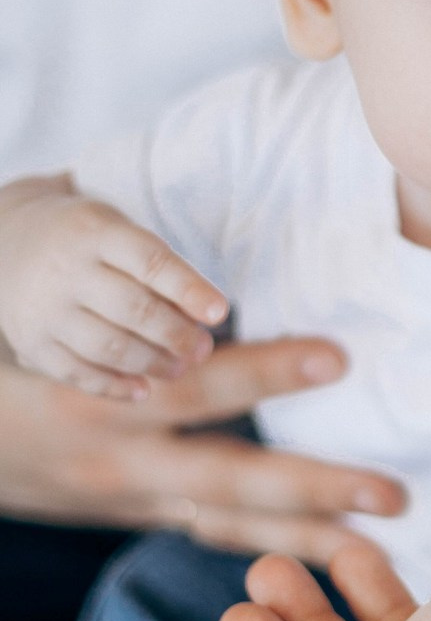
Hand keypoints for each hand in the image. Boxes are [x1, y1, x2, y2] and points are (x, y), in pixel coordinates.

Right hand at [0, 176, 227, 397]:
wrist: (7, 239)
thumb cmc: (89, 240)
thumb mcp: (120, 231)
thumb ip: (160, 269)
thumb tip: (206, 317)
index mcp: (96, 232)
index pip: (150, 262)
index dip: (189, 289)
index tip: (220, 312)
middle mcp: (65, 269)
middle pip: (134, 310)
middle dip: (178, 335)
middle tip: (203, 347)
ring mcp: (43, 308)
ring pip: (109, 347)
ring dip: (153, 363)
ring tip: (180, 367)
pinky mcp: (30, 342)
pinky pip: (76, 373)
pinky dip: (114, 386)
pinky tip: (143, 389)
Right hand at [0, 339, 404, 564]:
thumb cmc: (10, 370)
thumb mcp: (54, 335)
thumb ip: (132, 316)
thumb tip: (217, 291)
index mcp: (100, 402)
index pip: (197, 386)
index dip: (265, 372)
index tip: (338, 358)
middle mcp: (123, 461)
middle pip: (232, 481)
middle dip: (316, 489)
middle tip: (395, 495)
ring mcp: (135, 499)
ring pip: (232, 524)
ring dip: (310, 536)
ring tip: (383, 539)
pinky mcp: (144, 513)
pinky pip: (218, 533)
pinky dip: (276, 545)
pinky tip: (334, 550)